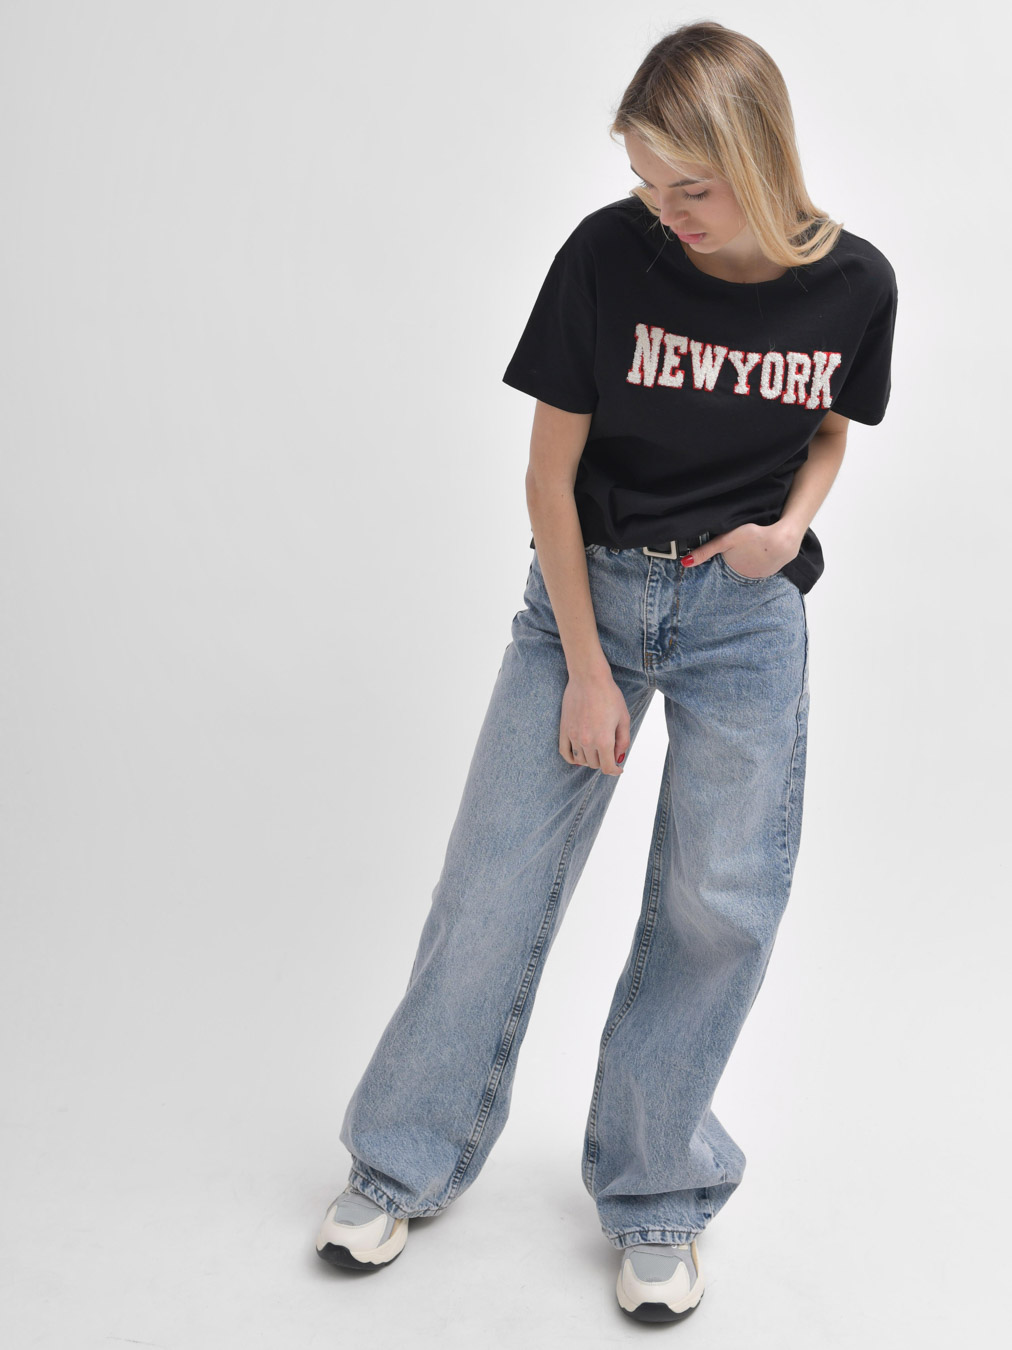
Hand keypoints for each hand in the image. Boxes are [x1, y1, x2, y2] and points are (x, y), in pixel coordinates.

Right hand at [560, 669, 629, 775]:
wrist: (588, 678)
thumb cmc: (609, 695)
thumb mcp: (624, 718)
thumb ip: (623, 741)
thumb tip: (618, 757)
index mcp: (604, 740)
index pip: (607, 767)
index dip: (614, 771)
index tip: (618, 769)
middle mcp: (587, 741)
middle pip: (595, 764)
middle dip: (604, 761)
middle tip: (610, 752)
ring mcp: (573, 736)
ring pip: (581, 760)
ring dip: (590, 760)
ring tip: (596, 751)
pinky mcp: (564, 729)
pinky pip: (565, 752)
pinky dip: (572, 758)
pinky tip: (579, 756)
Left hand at [683, 521, 801, 578]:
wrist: (784, 540)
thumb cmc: (755, 536)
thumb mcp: (726, 540)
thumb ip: (706, 550)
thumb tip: (685, 563)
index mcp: (733, 570)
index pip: (723, 564)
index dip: (724, 557)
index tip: (727, 551)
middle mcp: (746, 577)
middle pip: (736, 565)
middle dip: (736, 558)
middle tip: (742, 546)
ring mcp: (760, 575)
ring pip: (749, 565)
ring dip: (749, 558)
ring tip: (752, 547)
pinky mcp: (772, 570)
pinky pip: (762, 565)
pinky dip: (760, 559)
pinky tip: (761, 550)